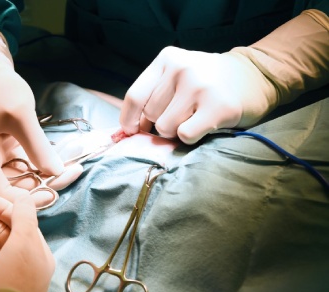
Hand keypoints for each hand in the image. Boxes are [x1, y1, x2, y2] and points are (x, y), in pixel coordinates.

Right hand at [0, 19, 64, 200]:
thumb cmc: (0, 91)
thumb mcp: (21, 116)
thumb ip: (37, 147)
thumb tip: (56, 174)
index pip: (3, 195)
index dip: (29, 199)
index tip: (57, 191)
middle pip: (14, 191)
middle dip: (44, 186)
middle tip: (74, 171)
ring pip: (21, 182)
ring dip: (46, 177)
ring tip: (74, 167)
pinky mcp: (2, 157)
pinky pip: (23, 170)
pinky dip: (41, 167)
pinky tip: (63, 162)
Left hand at [120, 46, 276, 143]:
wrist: (256, 76)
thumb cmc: (208, 81)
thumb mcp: (178, 75)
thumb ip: (154, 94)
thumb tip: (131, 128)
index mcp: (166, 59)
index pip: (135, 96)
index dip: (129, 118)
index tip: (132, 130)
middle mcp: (181, 69)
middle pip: (151, 115)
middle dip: (161, 122)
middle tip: (183, 114)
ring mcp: (199, 87)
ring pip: (165, 128)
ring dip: (176, 131)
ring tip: (195, 117)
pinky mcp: (216, 108)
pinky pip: (184, 136)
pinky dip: (190, 138)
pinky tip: (204, 126)